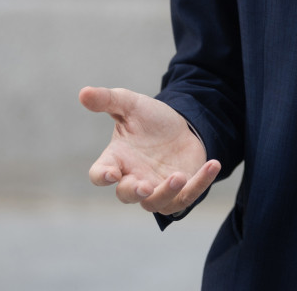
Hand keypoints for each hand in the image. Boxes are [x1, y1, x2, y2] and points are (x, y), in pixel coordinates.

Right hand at [79, 86, 221, 214]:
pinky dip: (201, 183)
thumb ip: (108, 100)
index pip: (100, 174)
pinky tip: (213, 165)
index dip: (102, 176)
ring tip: (178, 176)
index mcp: (116, 160)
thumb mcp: (130, 105)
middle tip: (144, 186)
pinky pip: (188, 196)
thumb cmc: (150, 120)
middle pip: (127, 195)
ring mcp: (157, 188)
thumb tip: (83, 92)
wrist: (182, 124)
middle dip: (134, 192)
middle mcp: (133, 178)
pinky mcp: (182, 190)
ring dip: (166, 193)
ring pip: (155, 203)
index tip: (111, 173)